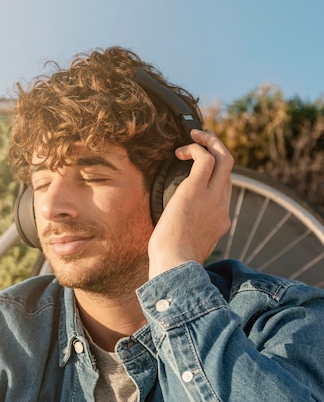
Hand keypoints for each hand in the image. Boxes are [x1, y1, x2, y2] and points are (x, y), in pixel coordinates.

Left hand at [148, 129, 232, 277]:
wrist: (175, 266)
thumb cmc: (173, 262)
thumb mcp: (188, 247)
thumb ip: (190, 236)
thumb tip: (175, 234)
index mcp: (221, 220)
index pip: (225, 189)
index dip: (215, 174)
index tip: (198, 169)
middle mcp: (222, 206)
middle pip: (229, 169)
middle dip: (217, 150)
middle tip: (201, 141)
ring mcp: (212, 197)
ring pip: (224, 158)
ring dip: (210, 141)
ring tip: (193, 136)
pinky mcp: (196, 189)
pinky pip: (205, 157)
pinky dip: (195, 148)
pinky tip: (179, 152)